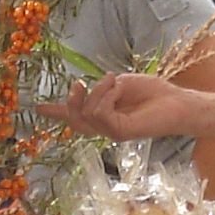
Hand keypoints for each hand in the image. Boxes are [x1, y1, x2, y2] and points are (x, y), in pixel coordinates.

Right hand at [52, 72, 190, 140]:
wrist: (177, 102)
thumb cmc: (152, 93)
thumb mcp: (119, 86)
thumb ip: (99, 91)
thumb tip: (83, 90)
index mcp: (104, 114)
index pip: (75, 116)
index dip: (55, 112)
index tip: (37, 108)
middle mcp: (105, 127)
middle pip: (74, 120)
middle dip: (71, 101)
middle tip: (78, 83)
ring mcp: (112, 132)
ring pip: (86, 113)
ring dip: (98, 90)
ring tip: (116, 82)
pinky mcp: (120, 132)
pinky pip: (100, 112)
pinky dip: (106, 95)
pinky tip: (119, 89)